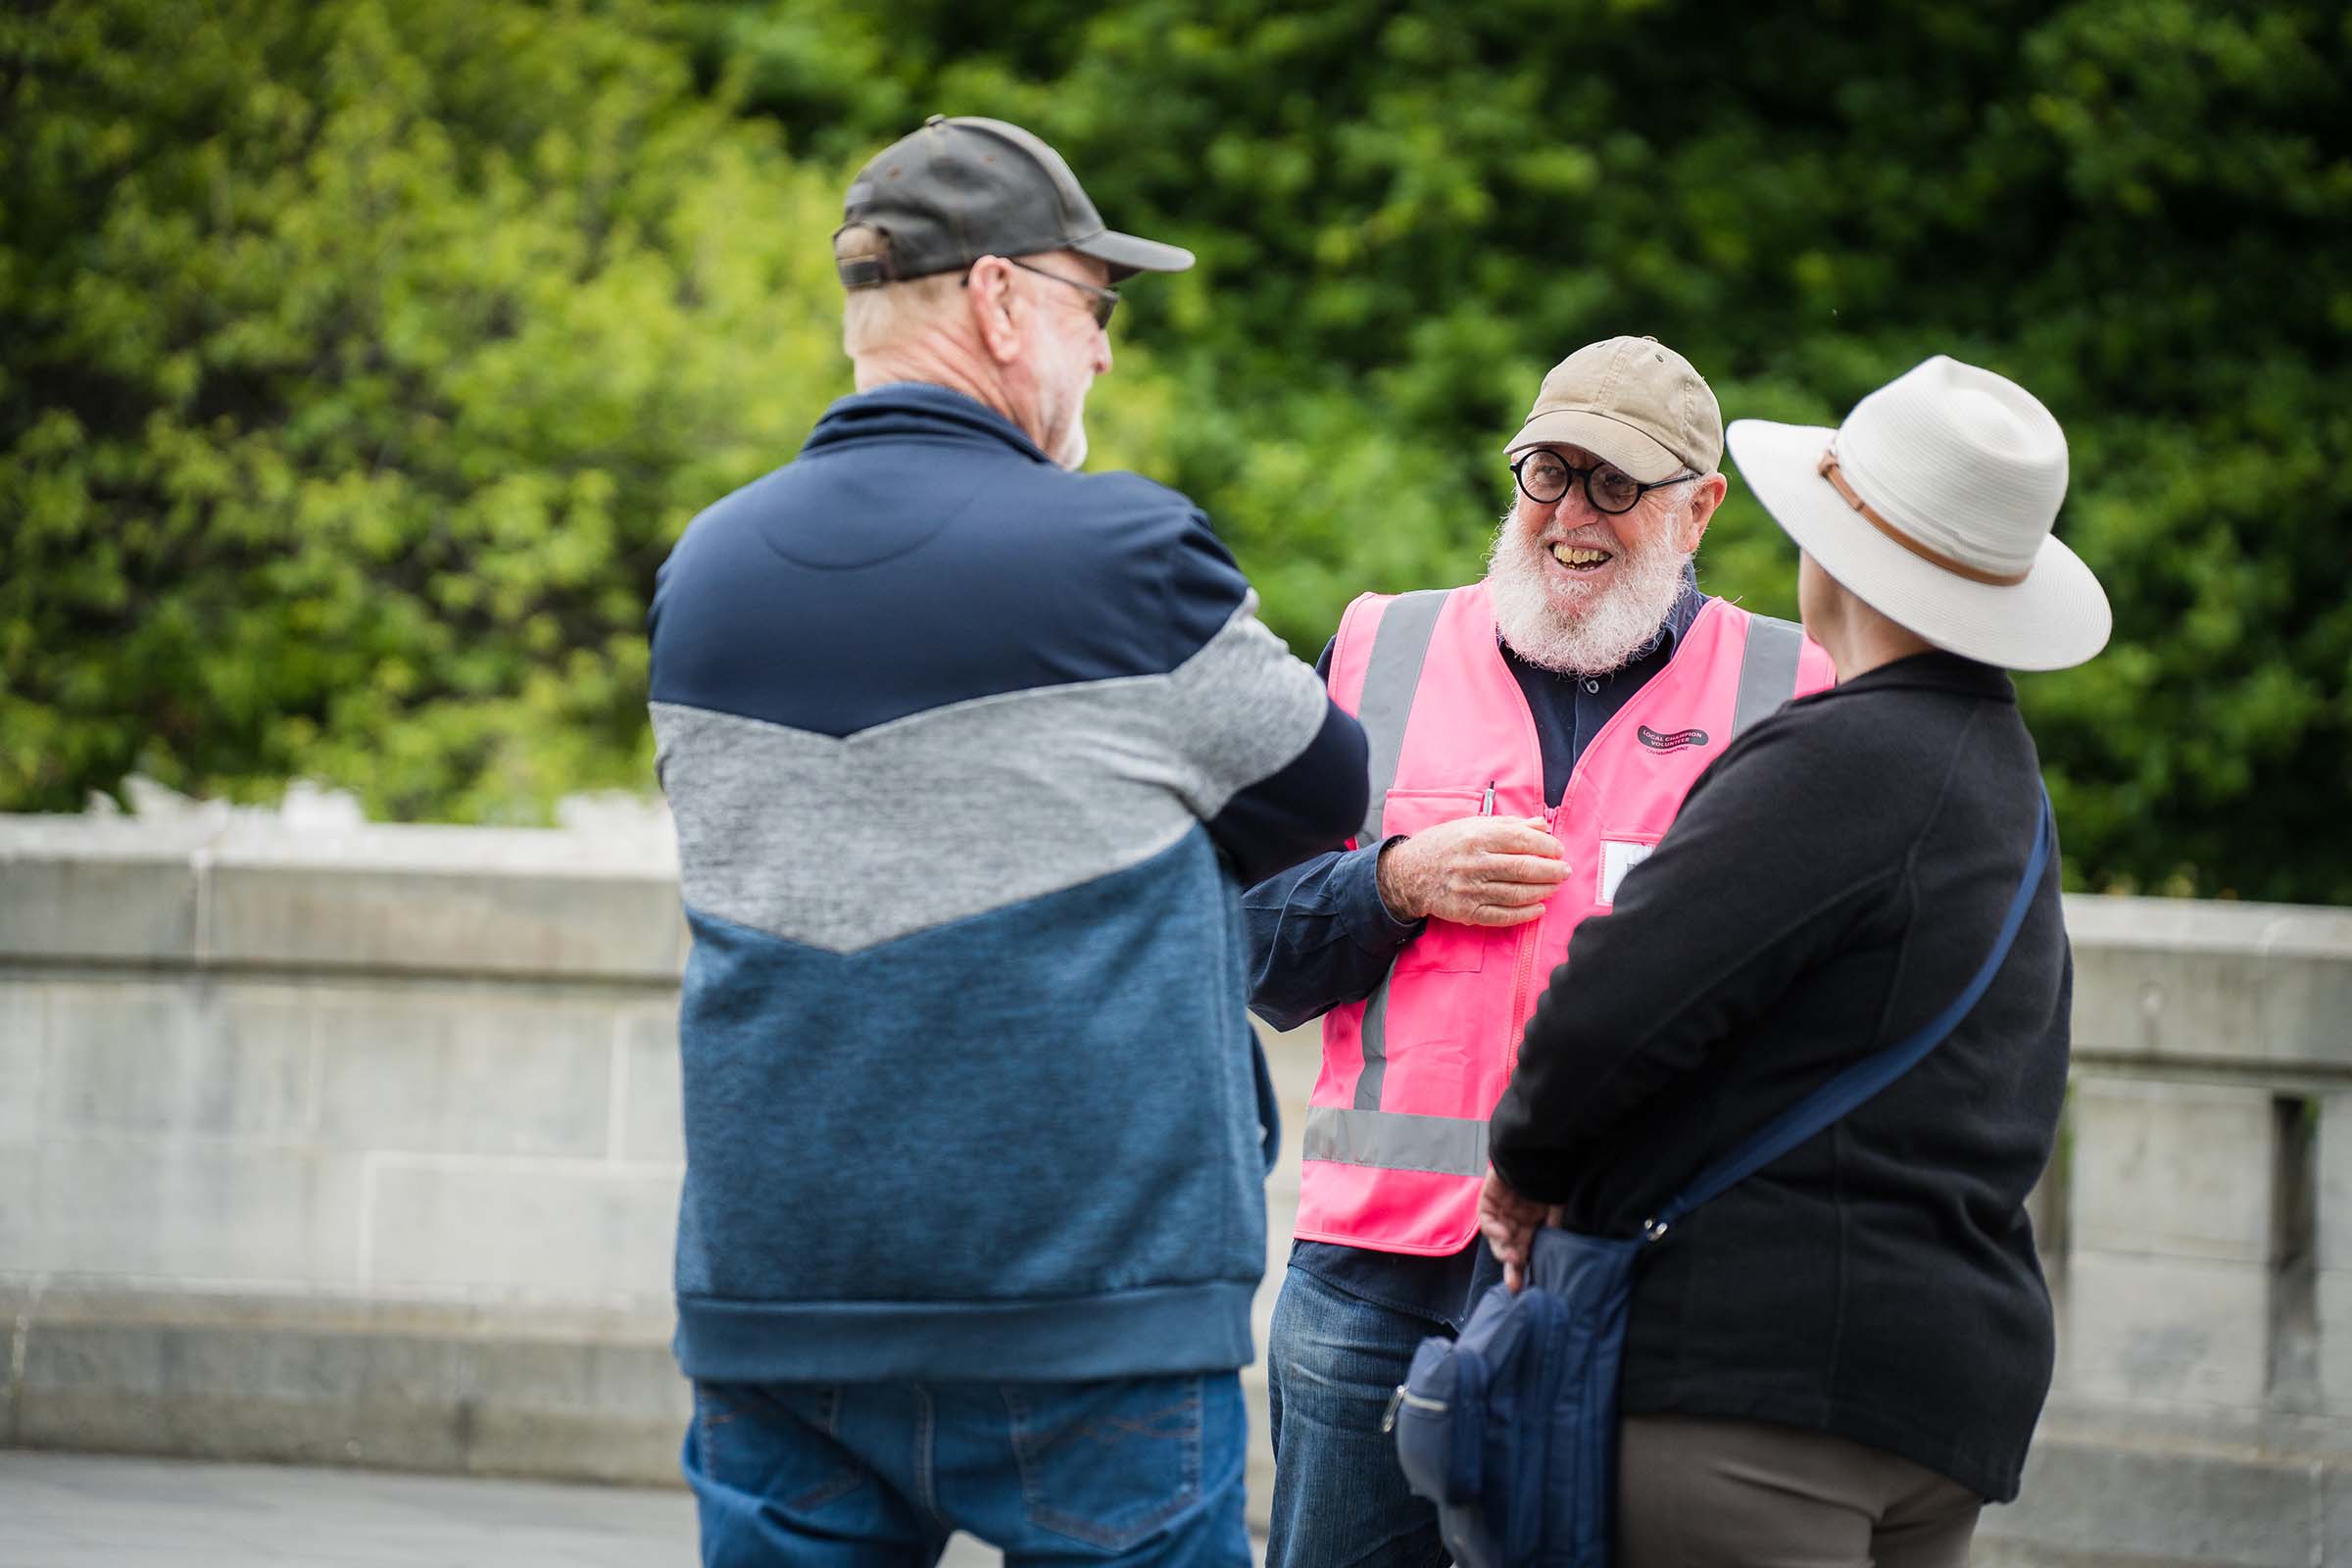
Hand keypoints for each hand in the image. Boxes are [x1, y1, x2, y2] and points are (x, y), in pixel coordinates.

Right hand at [1376, 816, 1569, 926]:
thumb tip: (1541, 826)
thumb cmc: (1444, 845)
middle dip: (1551, 870)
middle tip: (1564, 871)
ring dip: (1543, 891)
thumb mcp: (1471, 825)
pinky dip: (1525, 913)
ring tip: (1555, 887)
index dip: (1546, 847)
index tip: (1558, 850)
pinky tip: (1539, 909)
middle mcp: (1474, 862)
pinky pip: (1502, 915)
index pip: (1521, 840)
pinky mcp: (1467, 911)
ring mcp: (1470, 889)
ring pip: (1516, 893)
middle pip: (1523, 868)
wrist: (1409, 873)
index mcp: (1476, 836)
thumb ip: (1508, 825)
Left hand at [1478, 1170, 1555, 1293]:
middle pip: (1511, 1247)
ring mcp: (1502, 1208)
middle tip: (1515, 1284)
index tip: (1526, 1288)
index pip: (1528, 1249)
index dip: (1526, 1267)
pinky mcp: (1489, 1198)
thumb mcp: (1558, 1204)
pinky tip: (1505, 1234)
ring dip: (1504, 1250)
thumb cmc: (1551, 1174)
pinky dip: (1494, 1228)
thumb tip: (1552, 1250)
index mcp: (1535, 1221)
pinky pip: (1487, 1218)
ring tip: (1513, 1258)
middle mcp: (1517, 1217)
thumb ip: (1554, 1225)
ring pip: (1498, 1237)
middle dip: (1512, 1267)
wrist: (1537, 1146)